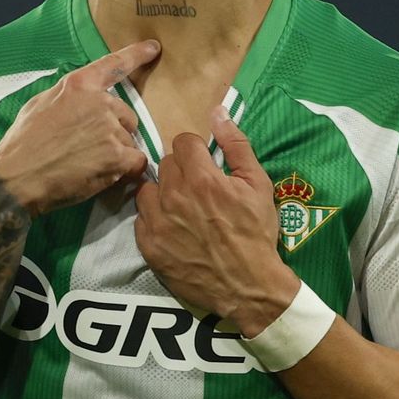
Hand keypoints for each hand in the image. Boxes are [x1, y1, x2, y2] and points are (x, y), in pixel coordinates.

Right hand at [0, 40, 158, 216]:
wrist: (17, 177)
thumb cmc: (22, 143)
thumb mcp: (39, 105)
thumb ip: (68, 97)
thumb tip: (80, 100)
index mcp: (78, 85)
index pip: (113, 65)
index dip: (136, 54)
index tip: (153, 48)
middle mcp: (99, 102)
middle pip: (126, 115)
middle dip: (115, 131)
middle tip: (90, 148)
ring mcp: (110, 129)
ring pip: (130, 140)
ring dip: (117, 153)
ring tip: (88, 164)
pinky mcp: (117, 155)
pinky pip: (136, 161)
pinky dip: (126, 170)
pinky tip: (105, 175)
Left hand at [134, 106, 298, 335]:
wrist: (248, 286)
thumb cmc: (257, 233)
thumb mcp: (258, 185)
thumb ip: (236, 145)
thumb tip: (217, 112)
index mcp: (202, 179)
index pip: (182, 141)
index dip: (196, 151)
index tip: (205, 165)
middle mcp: (174, 197)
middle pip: (165, 163)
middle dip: (181, 170)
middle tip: (198, 189)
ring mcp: (158, 223)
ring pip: (148, 188)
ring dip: (163, 193)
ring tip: (182, 208)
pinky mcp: (148, 246)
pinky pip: (140, 218)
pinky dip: (154, 219)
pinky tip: (172, 228)